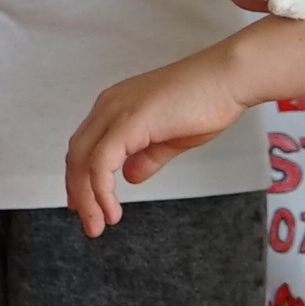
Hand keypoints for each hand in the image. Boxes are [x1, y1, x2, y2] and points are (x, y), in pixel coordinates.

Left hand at [66, 41, 259, 234]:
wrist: (228, 79)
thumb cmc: (206, 101)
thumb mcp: (169, 138)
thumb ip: (147, 156)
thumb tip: (130, 176)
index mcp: (116, 106)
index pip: (85, 146)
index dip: (79, 178)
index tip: (83, 205)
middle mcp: (109, 106)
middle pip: (77, 155)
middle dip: (78, 193)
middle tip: (89, 224)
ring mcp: (116, 111)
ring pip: (83, 161)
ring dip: (87, 198)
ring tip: (98, 226)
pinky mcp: (128, 122)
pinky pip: (102, 162)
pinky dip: (101, 191)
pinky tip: (112, 210)